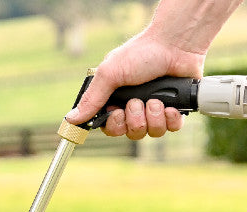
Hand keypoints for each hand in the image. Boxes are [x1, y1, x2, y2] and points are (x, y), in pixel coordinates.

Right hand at [65, 31, 205, 138]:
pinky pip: (171, 128)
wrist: (175, 43)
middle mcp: (135, 108)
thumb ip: (92, 99)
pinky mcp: (176, 110)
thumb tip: (70, 119)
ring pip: (152, 133)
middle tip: (137, 102)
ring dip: (153, 117)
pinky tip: (171, 106)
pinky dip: (171, 118)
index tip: (117, 113)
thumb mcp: (110, 74)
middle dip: (135, 120)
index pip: (111, 128)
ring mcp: (156, 110)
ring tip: (156, 99)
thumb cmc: (141, 53)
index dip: (115, 126)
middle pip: (131, 133)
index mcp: (117, 100)